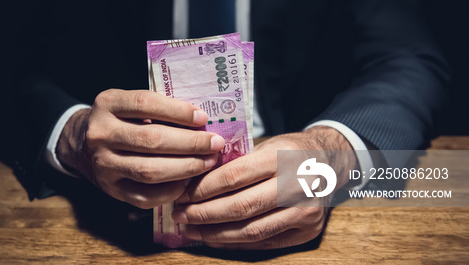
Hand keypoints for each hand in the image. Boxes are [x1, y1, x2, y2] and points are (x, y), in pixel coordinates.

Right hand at [56, 89, 225, 208]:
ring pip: (149, 170)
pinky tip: (187, 182)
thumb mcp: (129, 104)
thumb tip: (202, 122)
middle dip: (189, 143)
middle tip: (215, 144)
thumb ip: (158, 109)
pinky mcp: (111, 189)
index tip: (203, 118)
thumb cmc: (120, 120)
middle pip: (151, 140)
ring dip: (185, 168)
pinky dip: (171, 190)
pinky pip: (145, 196)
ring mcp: (103, 164)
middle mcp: (100, 134)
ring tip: (207, 162)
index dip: (177, 111)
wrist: (81, 145)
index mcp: (107, 104)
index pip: (145, 103)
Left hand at [171, 127, 355, 248]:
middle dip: (203, 214)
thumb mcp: (265, 145)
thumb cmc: (289, 152)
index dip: (203, 189)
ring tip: (191, 229)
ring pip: (251, 230)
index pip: (234, 177)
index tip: (182, 194)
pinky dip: (235, 242)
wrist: (330, 162)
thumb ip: (235, 163)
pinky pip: (264, 242)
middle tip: (180, 215)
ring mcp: (305, 211)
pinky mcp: (308, 231)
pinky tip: (214, 237)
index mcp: (282, 157)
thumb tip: (192, 182)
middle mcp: (297, 185)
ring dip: (215, 233)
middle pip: (240, 207)